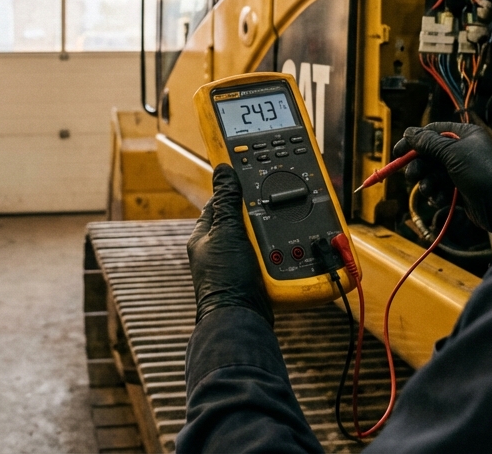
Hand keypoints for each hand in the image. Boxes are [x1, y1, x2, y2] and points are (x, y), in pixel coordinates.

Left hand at [187, 164, 272, 325]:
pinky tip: (286, 250)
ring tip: (279, 231)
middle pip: (242, 219)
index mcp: (204, 236)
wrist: (242, 320)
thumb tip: (223, 171)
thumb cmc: (225, 281)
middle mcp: (219, 249)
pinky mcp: (254, 276)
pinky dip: (277, 252)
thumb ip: (227, 202)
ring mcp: (237, 263)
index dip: (232, 191)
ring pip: (257, 238)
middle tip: (270, 207)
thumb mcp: (227, 233)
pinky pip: (268, 256)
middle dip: (256, 215)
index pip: (218, 203)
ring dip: (269, 236)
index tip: (248, 180)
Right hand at [395, 122, 491, 240]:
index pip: (433, 132)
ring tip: (431, 190)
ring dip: (427, 183)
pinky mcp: (461, 191)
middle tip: (411, 176)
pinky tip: (441, 199)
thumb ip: (429, 142)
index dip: (414, 141)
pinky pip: (440, 189)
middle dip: (418, 166)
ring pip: (432, 174)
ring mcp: (462, 172)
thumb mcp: (453, 153)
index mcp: (465, 135)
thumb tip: (409, 132)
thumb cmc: (483, 173)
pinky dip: (437, 194)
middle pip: (429, 154)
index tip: (398, 152)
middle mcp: (463, 151)